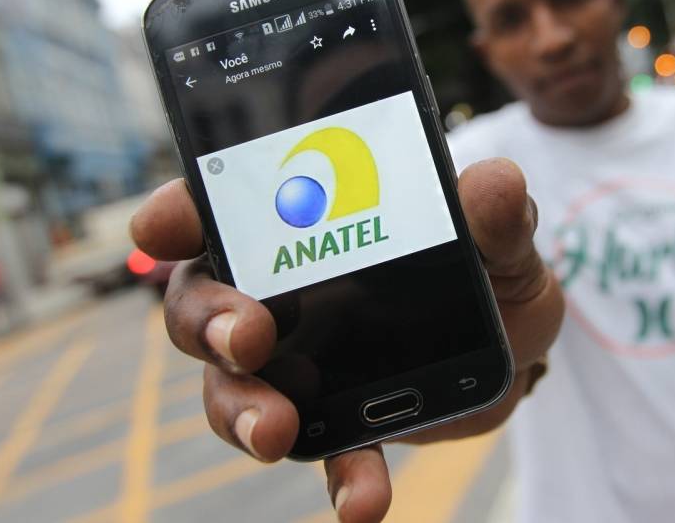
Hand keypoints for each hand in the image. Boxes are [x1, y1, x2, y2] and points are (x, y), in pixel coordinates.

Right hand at [129, 158, 562, 521]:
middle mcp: (280, 289)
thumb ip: (496, 213)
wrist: (518, 342)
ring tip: (277, 432)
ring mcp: (298, 361)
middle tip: (247, 337)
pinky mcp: (339, 420)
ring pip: (234, 387)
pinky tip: (362, 503)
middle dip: (210, 320)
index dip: (178, 213)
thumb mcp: (500, 234)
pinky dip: (341, 478)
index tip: (156, 229)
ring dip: (242, 412)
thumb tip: (498, 184)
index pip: (223, 205)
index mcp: (303, 223)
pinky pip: (325, 453)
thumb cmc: (488, 263)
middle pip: (205, 301)